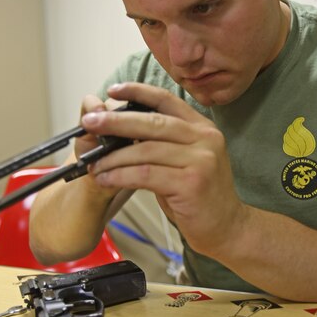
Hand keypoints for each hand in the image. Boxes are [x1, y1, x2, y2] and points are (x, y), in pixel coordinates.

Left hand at [80, 82, 245, 258]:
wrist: (227, 227)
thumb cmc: (199, 196)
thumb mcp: (185, 160)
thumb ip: (162, 142)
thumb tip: (121, 129)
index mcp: (202, 128)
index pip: (167, 100)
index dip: (138, 92)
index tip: (112, 90)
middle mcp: (205, 139)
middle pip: (152, 122)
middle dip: (115, 121)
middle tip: (89, 122)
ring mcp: (201, 160)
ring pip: (145, 150)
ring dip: (113, 157)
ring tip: (93, 164)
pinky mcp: (191, 183)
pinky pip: (145, 174)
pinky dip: (120, 176)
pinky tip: (105, 179)